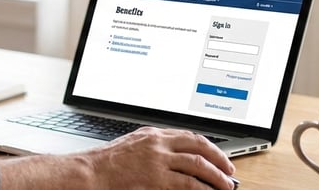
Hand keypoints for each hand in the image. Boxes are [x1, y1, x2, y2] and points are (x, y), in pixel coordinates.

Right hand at [84, 127, 235, 188]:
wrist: (90, 172)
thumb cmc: (105, 164)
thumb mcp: (131, 147)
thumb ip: (152, 149)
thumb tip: (175, 160)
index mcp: (152, 134)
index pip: (188, 136)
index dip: (207, 146)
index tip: (217, 156)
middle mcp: (157, 143)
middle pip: (198, 145)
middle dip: (218, 158)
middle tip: (229, 171)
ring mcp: (158, 159)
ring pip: (198, 163)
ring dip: (216, 175)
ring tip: (225, 185)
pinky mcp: (156, 177)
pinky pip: (189, 182)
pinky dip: (203, 188)